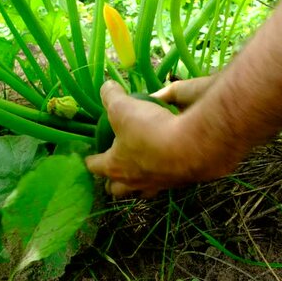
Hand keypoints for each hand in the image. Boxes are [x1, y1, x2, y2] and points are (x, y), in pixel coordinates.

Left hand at [85, 80, 237, 197]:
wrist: (192, 147)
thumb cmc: (149, 130)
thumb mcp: (124, 107)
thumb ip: (112, 96)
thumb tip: (106, 87)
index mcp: (115, 165)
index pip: (96, 167)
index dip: (90, 161)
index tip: (89, 158)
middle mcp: (134, 181)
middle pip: (117, 190)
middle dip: (113, 184)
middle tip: (113, 174)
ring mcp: (157, 185)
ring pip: (143, 193)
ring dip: (138, 186)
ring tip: (140, 177)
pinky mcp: (178, 183)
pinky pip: (165, 184)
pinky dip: (163, 177)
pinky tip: (167, 167)